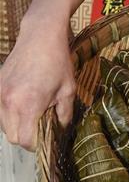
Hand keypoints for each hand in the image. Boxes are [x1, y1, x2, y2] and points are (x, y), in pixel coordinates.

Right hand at [0, 20, 75, 151]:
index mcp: (28, 105)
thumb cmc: (57, 62)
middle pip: (12, 137)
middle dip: (26, 136)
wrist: (40, 36)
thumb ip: (64, 114)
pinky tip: (22, 103)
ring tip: (32, 112)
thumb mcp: (68, 90)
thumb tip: (60, 129)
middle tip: (40, 126)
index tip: (45, 138)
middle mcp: (9, 102)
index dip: (36, 144)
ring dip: (16, 125)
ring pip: (3, 125)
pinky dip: (9, 113)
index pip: (24, 141)